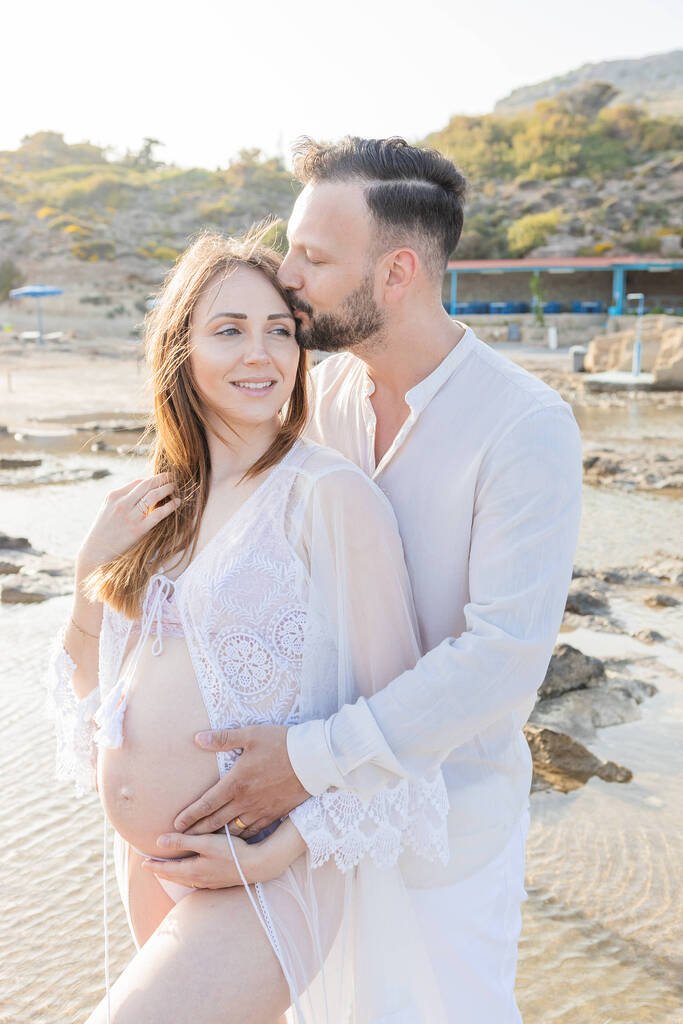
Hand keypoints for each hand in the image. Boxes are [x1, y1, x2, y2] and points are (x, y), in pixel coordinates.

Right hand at [77, 473, 179, 571]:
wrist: (96, 552)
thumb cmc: (104, 530)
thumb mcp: (108, 508)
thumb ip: (123, 498)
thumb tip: (145, 489)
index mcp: (114, 496)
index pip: (138, 482)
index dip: (153, 478)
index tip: (163, 478)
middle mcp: (122, 503)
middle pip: (147, 484)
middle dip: (162, 478)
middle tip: (173, 476)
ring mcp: (130, 516)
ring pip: (153, 495)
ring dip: (167, 488)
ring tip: (175, 486)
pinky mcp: (138, 530)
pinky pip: (158, 514)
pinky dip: (170, 506)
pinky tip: (177, 502)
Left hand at [142, 820, 305, 888]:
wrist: (257, 865)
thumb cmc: (232, 852)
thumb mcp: (205, 842)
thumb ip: (182, 841)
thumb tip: (159, 840)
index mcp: (193, 870)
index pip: (168, 869)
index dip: (155, 866)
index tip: (143, 863)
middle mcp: (199, 880)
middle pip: (175, 876)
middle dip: (162, 872)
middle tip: (151, 868)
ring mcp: (210, 883)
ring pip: (185, 880)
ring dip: (174, 875)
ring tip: (168, 871)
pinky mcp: (219, 882)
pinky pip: (196, 881)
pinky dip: (187, 877)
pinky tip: (192, 874)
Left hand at [173, 725, 309, 837]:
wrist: (313, 759)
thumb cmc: (281, 743)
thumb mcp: (250, 735)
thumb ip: (223, 738)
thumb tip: (198, 738)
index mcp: (236, 782)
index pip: (206, 803)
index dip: (190, 815)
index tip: (176, 824)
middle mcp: (245, 801)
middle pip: (216, 822)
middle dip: (197, 832)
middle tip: (182, 840)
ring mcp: (260, 810)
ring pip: (233, 830)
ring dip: (216, 838)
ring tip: (203, 844)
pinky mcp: (275, 814)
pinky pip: (253, 831)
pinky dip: (240, 838)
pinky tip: (235, 840)